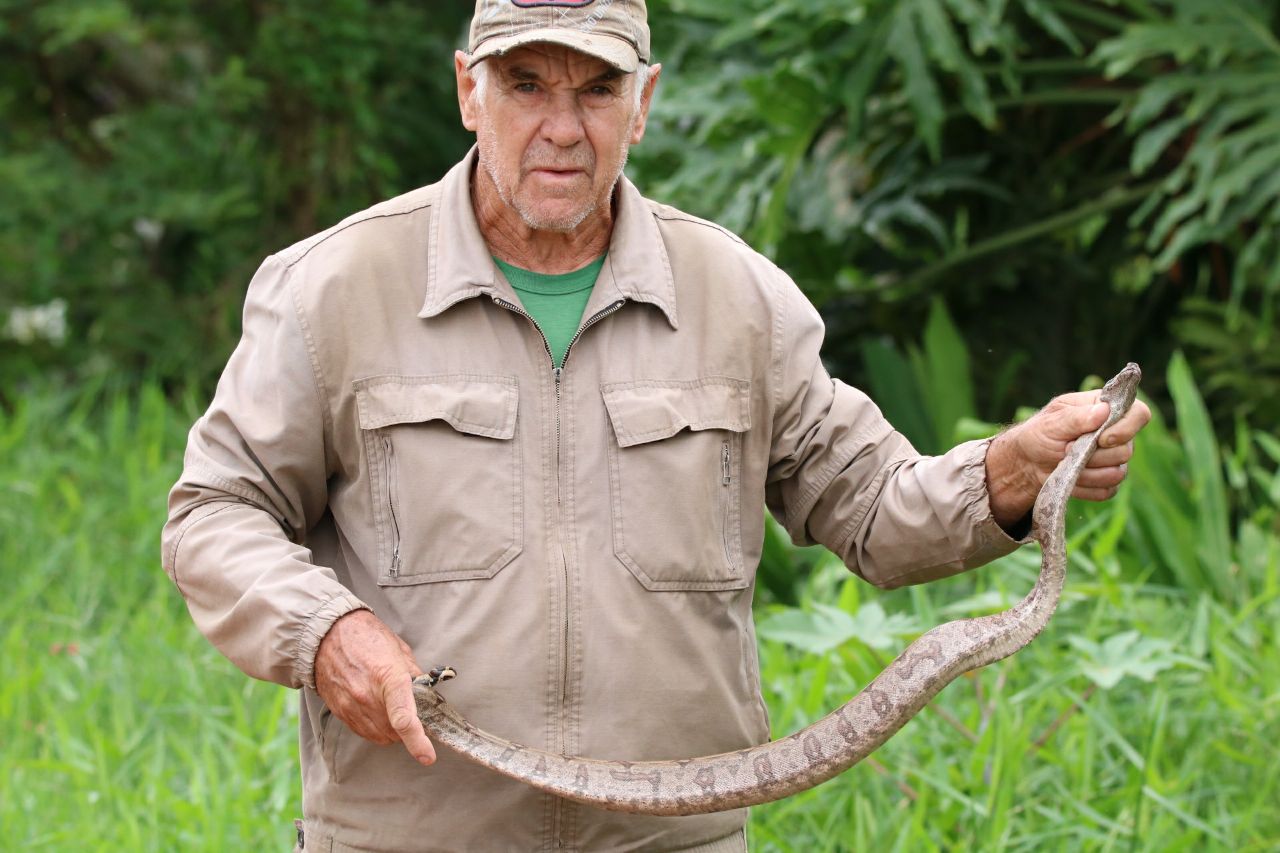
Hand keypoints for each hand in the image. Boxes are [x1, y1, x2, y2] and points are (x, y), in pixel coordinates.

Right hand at [314, 609, 435, 765]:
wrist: (327, 635)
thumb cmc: (367, 637)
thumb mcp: (399, 650)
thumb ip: (413, 676)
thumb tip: (426, 695)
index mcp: (388, 678)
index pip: (404, 719)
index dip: (418, 742)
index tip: (427, 756)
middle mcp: (367, 697)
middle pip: (396, 733)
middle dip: (409, 728)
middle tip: (412, 710)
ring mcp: (352, 707)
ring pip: (381, 736)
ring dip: (392, 730)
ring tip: (391, 706)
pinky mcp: (340, 712)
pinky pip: (365, 732)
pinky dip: (376, 728)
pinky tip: (377, 709)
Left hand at [986, 388, 1151, 529]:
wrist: (1027, 464)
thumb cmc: (1039, 435)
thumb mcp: (1051, 422)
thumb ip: (1076, 417)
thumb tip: (1104, 411)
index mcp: (1106, 410)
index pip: (1140, 414)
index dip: (1126, 428)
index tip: (1101, 438)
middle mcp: (1117, 434)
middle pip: (1127, 450)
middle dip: (1094, 455)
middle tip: (1066, 449)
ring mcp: (1114, 459)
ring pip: (1118, 473)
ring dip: (1086, 472)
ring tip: (1065, 462)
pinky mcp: (1107, 482)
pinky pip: (1107, 490)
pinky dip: (1085, 487)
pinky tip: (1070, 477)